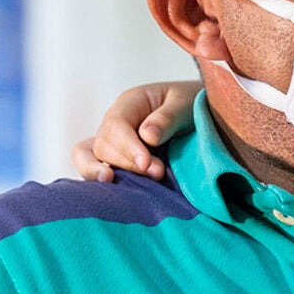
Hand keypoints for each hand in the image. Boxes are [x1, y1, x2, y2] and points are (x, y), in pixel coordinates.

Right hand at [70, 81, 200, 181]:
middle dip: (126, 163)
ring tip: (118, 185)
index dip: (128, 146)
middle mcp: (115, 122)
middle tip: (157, 173)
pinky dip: (98, 177)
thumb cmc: (193, 104)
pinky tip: (114, 190)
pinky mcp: (117, 159)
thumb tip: (146, 136)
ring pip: (90, 157)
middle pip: (103, 144)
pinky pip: (94, 166)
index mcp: (131, 103)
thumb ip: (168, 118)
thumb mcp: (186, 104)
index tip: (146, 163)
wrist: (203, 115)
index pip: (116, 125)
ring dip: (106, 173)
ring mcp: (113, 141)